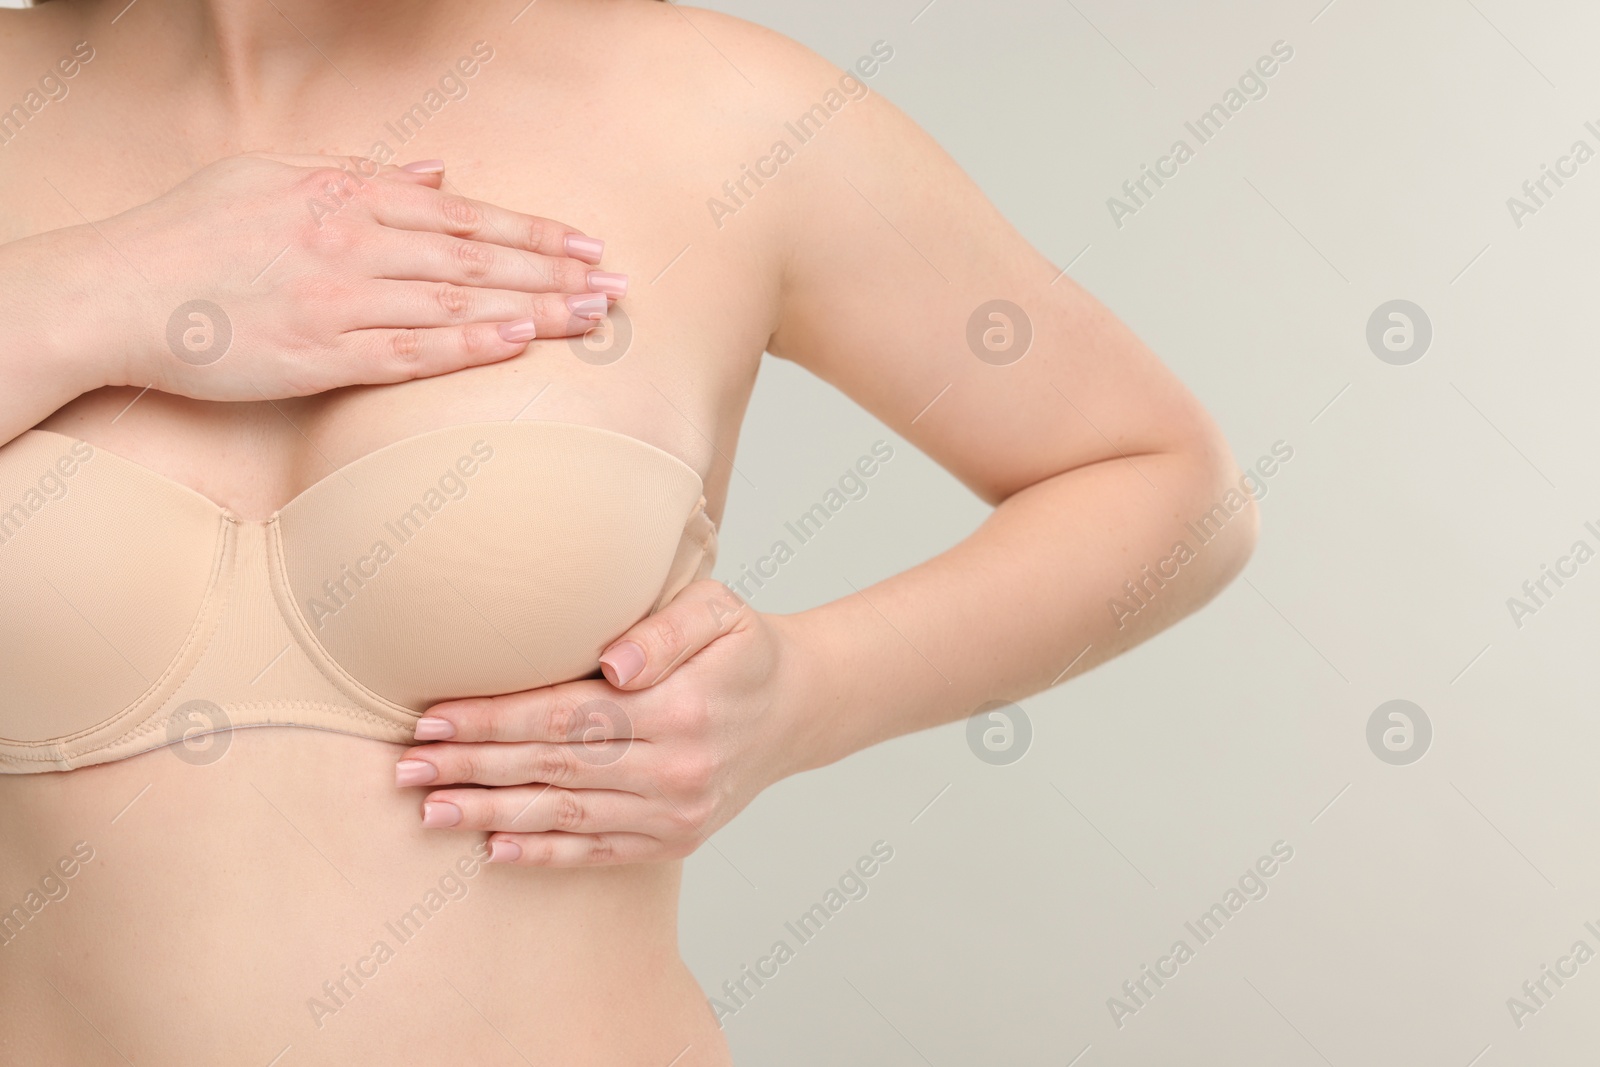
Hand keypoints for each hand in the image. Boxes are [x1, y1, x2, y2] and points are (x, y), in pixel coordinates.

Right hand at [95, 153, 623, 400]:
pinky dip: (469, 344)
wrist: (113, 292)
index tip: (587, 244)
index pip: (463, 216)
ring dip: (534, 307)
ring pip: (457, 300)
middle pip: (476, 256)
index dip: (532, 232)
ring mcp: (340, 299)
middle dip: (555, 270)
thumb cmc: (189, 234)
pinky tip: (520, 343)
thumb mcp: (272, 173)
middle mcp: (354, 242)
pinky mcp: (322, 355)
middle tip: (619, 284)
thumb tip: (435, 172)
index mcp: (346, 196)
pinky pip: (412, 350)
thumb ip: (359, 170)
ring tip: (595, 315)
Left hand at [394, 581, 810, 866]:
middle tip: (405, 767)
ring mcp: (675, 813)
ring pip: (566, 817)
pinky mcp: (674, 840)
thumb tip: (612, 664)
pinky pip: (599, 852)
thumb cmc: (744, 648)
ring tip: (429, 810)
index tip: (431, 715)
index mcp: (679, 707)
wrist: (798, 708)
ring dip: (491, 814)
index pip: (564, 715)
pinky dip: (545, 856)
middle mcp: (675, 768)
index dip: (493, 718)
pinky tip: (493, 850)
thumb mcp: (719, 612)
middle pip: (552, 769)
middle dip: (472, 767)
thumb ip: (665, 630)